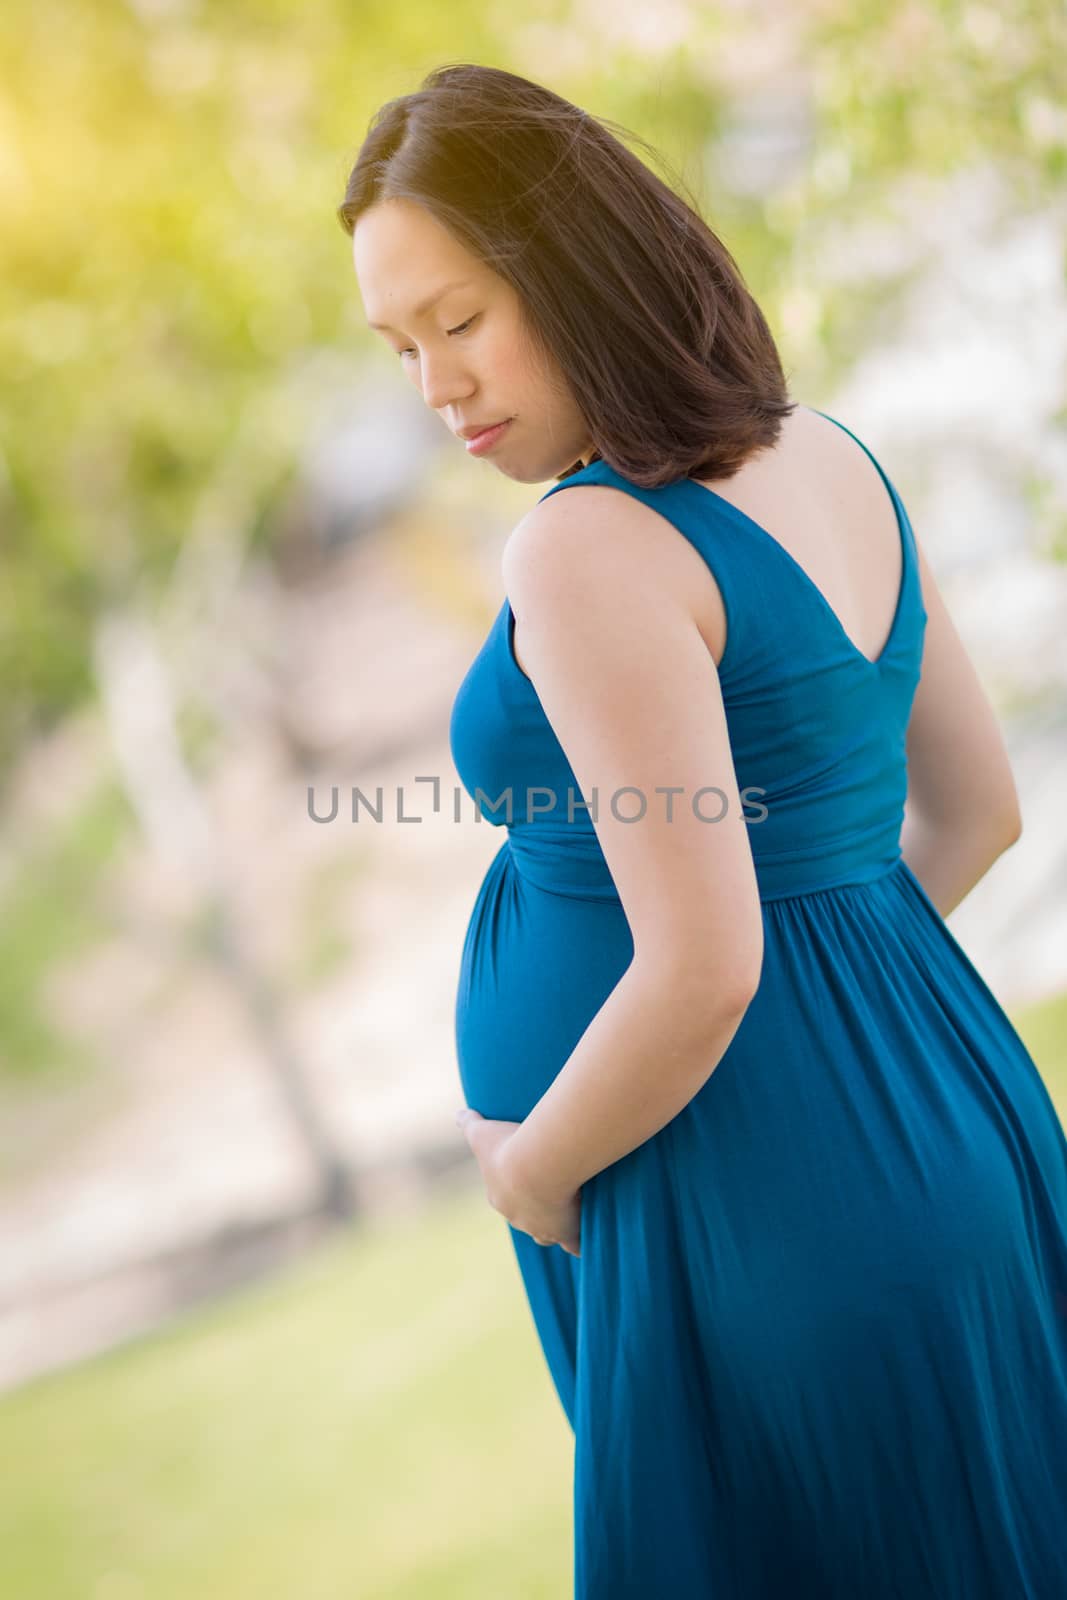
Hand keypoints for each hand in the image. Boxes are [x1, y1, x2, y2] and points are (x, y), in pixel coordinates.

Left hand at [455, 1108, 581, 1256]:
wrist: (536, 1166)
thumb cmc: (508, 1146)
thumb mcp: (482, 1131)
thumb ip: (470, 1122)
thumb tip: (459, 1113)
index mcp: (499, 1196)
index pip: (505, 1198)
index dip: (516, 1191)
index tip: (529, 1177)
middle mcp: (518, 1218)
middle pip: (526, 1220)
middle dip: (536, 1210)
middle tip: (553, 1192)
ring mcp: (542, 1229)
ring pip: (548, 1235)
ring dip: (558, 1226)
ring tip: (573, 1212)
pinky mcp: (565, 1233)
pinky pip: (574, 1245)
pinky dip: (580, 1242)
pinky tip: (588, 1231)